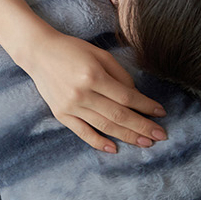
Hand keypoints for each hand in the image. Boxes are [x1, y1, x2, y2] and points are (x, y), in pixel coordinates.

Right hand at [24, 30, 166, 152]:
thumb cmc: (72, 50)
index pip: (126, 96)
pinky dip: (98, 142)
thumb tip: (135, 97)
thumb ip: (120, 75)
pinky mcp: (61, 114)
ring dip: (127, 136)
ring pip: (104, 126)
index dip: (146, 106)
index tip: (161, 113)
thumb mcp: (100, 55)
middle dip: (142, 126)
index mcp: (93, 75)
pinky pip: (83, 132)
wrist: (39, 53)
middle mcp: (82, 93)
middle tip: (161, 136)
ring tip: (146, 143)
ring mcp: (70, 106)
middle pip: (118, 115)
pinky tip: (114, 149)